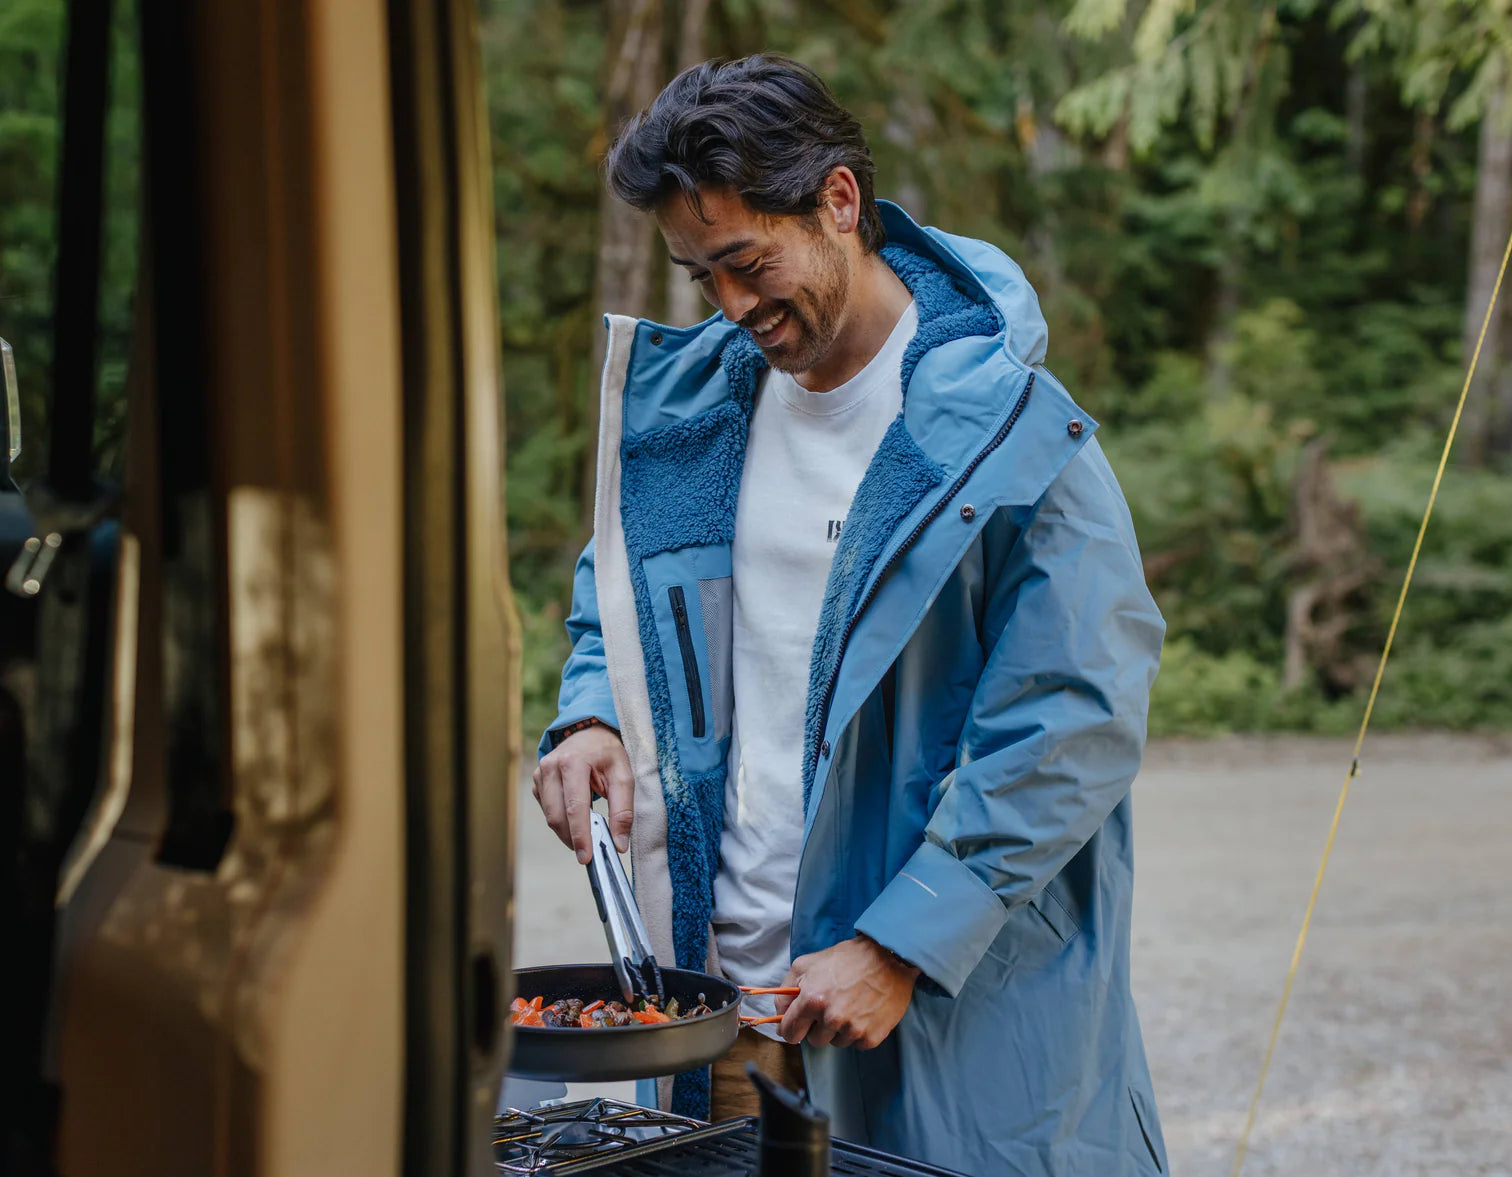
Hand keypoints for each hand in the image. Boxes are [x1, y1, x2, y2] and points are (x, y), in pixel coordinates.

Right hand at [532, 724, 632, 862]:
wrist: (588, 733)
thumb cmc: (607, 753)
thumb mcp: (624, 775)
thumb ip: (623, 810)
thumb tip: (619, 843)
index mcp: (573, 761)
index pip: (575, 806)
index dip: (580, 834)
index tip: (586, 857)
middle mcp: (551, 766)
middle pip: (557, 816)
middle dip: (573, 838)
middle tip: (591, 851)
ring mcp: (540, 774)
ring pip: (551, 817)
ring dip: (568, 831)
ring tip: (587, 830)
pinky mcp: (536, 782)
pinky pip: (548, 811)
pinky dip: (562, 820)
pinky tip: (575, 813)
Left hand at [774, 935, 919, 1049]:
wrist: (888, 957)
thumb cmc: (846, 958)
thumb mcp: (806, 964)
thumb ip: (786, 991)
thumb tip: (780, 1016)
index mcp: (812, 1000)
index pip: (790, 1033)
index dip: (792, 1028)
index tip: (797, 1025)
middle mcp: (832, 1018)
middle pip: (814, 1041)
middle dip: (818, 1027)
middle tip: (830, 1006)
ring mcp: (853, 1029)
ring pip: (836, 1043)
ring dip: (839, 1029)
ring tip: (850, 1005)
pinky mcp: (872, 1037)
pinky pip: (856, 1044)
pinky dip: (857, 1032)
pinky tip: (863, 1012)